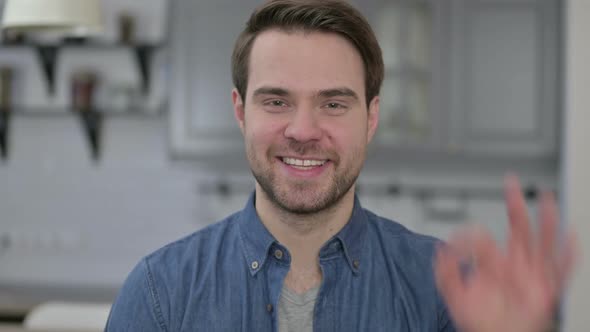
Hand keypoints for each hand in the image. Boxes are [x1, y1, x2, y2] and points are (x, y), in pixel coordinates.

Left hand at [434, 175, 576, 331]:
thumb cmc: (482, 321)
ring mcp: (533, 275)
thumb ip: (446, 275)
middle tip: (509, 182)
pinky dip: (569, 252)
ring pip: (542, 241)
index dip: (471, 234)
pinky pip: (563, 268)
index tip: (459, 236)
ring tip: (547, 198)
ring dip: (546, 220)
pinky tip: (571, 235)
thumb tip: (440, 250)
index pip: (485, 239)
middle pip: (518, 228)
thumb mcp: (457, 297)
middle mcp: (516, 265)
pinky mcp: (548, 290)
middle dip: (514, 204)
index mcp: (495, 264)